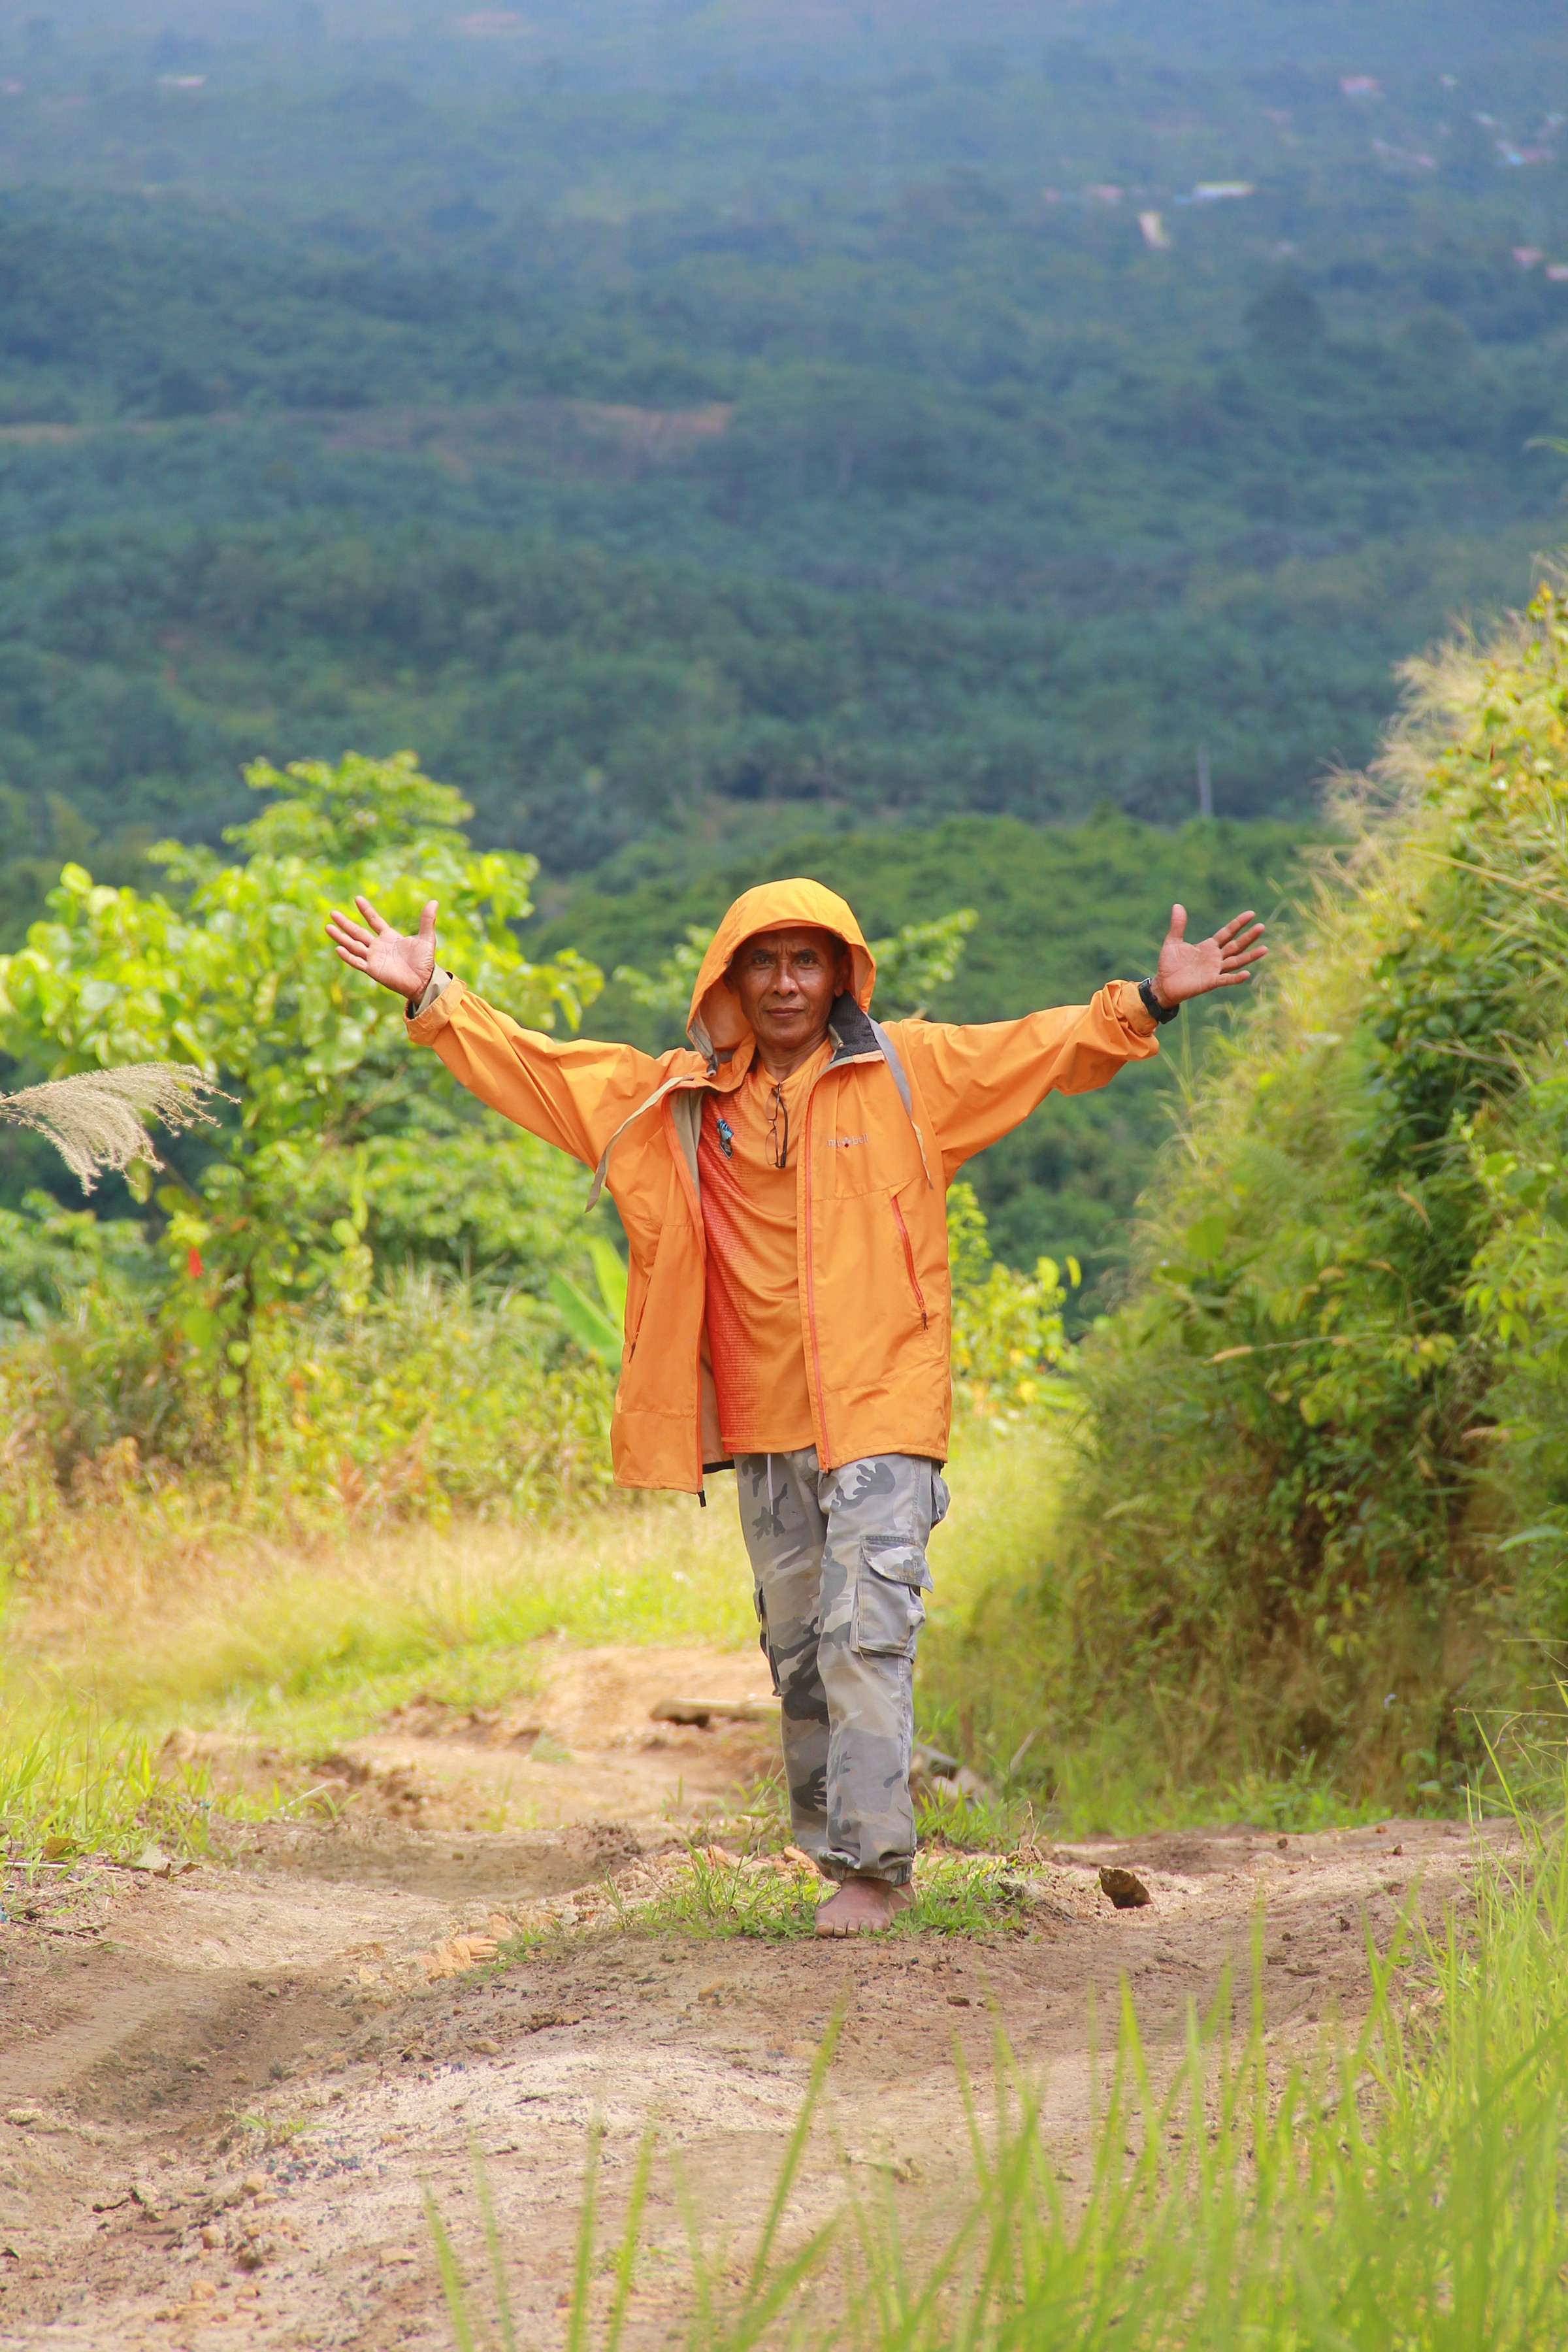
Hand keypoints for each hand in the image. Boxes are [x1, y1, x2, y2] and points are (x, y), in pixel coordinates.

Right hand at [325, 895, 437, 1000]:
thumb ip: (427, 920)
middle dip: (345, 923)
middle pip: (358, 932)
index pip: (374, 920)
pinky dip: (348, 956)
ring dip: (341, 937)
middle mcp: (379, 946)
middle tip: (332, 913)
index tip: (357, 898)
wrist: (424, 981)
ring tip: (327, 927)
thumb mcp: (427, 938)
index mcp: (389, 937)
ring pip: (353, 945)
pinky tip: (338, 948)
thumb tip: (434, 901)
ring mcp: (374, 958)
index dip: (366, 910)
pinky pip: (357, 962)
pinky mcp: (373, 970)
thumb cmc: (425, 961)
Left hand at [1151, 905, 1265, 1006]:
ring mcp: (1214, 970)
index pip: (1227, 932)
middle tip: (1261, 926)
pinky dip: (1236, 978)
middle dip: (1249, 937)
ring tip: (1265, 949)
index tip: (1251, 914)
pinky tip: (1246, 974)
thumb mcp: (1172, 941)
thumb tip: (1177, 905)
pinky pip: (1225, 979)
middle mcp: (1215, 958)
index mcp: (1209, 946)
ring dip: (1250, 956)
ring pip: (1236, 961)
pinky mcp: (1210, 982)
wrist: (1163, 985)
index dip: (1238, 923)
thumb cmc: (1169, 964)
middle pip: (1236, 945)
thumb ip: (1178, 925)